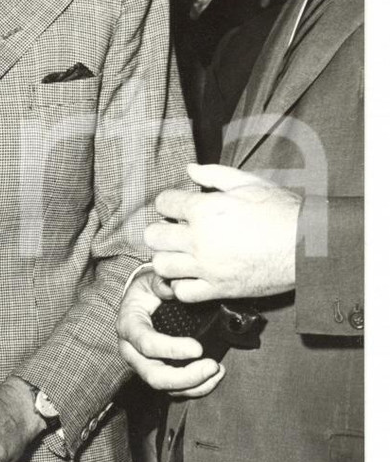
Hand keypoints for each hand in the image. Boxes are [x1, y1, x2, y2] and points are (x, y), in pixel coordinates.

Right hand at [117, 267, 224, 397]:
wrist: (141, 300)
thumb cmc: (147, 289)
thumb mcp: (151, 279)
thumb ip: (162, 282)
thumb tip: (175, 289)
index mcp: (128, 326)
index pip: (146, 344)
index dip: (172, 349)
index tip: (198, 348)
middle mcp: (131, 350)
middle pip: (153, 375)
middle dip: (185, 376)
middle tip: (211, 365)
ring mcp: (142, 364)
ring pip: (164, 387)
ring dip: (193, 384)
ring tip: (216, 370)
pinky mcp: (156, 371)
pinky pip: (173, 389)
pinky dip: (195, 387)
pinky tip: (213, 377)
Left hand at [146, 163, 300, 301]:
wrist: (307, 244)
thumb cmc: (282, 212)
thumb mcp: (249, 183)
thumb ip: (214, 175)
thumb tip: (190, 169)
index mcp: (205, 210)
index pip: (163, 203)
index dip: (169, 202)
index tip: (176, 206)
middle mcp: (200, 240)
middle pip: (154, 236)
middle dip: (161, 230)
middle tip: (174, 229)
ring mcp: (207, 267)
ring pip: (162, 266)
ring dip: (167, 257)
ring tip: (179, 253)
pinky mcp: (218, 289)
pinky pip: (183, 292)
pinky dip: (181, 284)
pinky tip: (190, 275)